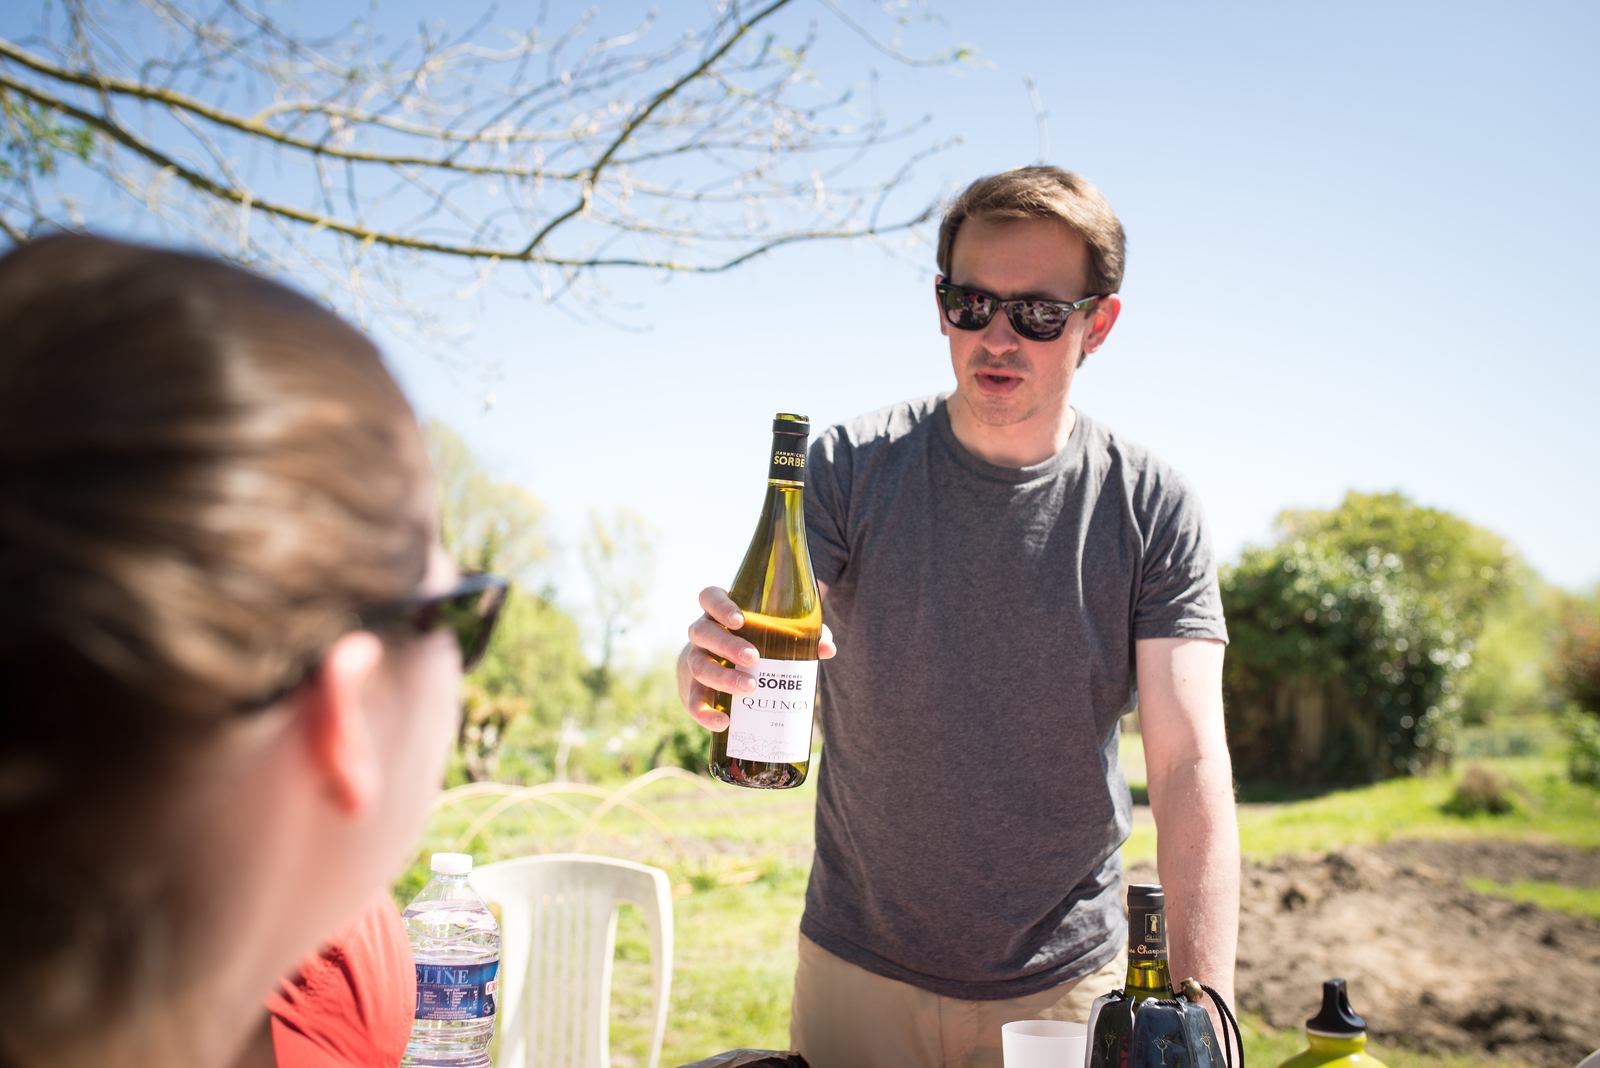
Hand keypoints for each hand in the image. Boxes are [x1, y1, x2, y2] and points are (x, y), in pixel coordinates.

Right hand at [678, 585, 834, 730]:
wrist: (726, 671)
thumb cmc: (758, 645)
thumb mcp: (777, 636)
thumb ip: (803, 636)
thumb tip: (828, 648)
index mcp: (719, 614)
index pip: (709, 598)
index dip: (719, 606)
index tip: (739, 620)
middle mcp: (703, 634)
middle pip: (703, 633)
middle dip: (727, 645)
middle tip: (753, 658)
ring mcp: (695, 661)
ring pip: (699, 666)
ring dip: (723, 678)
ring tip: (750, 688)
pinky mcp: (693, 690)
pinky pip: (694, 701)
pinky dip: (705, 713)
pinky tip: (723, 722)